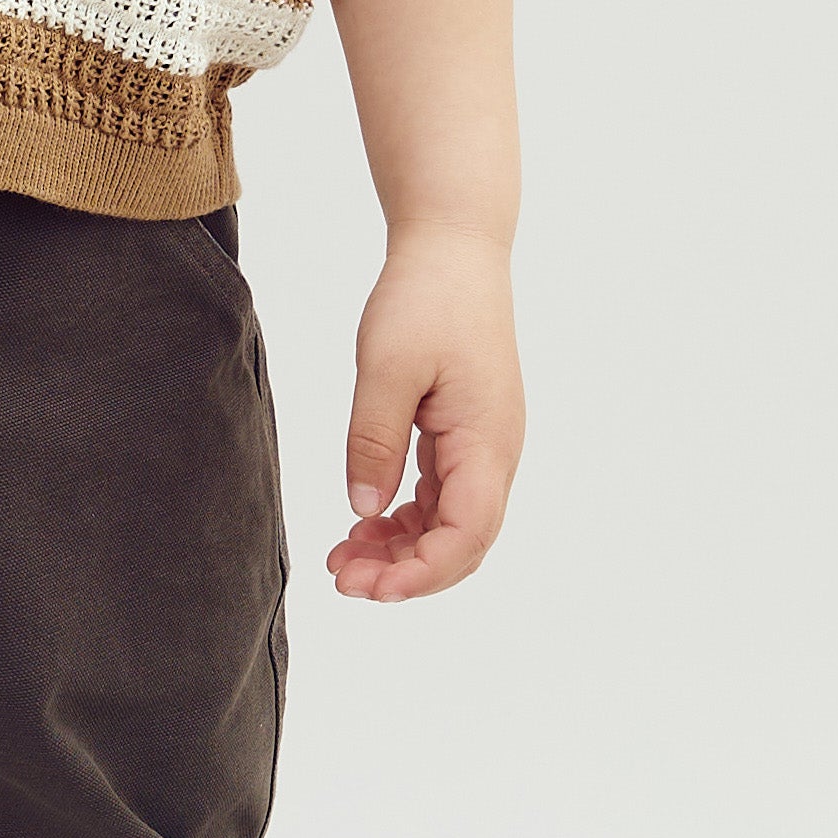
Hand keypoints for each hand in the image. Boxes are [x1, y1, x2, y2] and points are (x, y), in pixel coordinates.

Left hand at [328, 223, 523, 602]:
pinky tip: (363, 523)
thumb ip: (374, 442)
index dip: (421, 574)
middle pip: (463, 542)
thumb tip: (364, 512)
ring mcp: (482, 446)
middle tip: (342, 578)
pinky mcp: (463, 435)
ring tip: (343, 557)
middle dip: (406, 572)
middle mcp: (495, 453)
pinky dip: (405, 518)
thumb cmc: (426, 298)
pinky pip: (441, 496)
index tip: (368, 588)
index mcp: (487, 442)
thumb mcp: (387, 368)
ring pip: (451, 524)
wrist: (454, 249)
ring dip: (402, 549)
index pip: (467, 536)